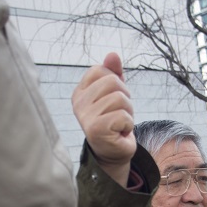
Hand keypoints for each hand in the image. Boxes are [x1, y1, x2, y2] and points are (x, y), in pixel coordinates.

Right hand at [72, 52, 135, 184]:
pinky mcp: (96, 130)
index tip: (113, 100)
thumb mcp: (114, 93)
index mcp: (80, 92)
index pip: (101, 70)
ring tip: (118, 124)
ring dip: (127, 113)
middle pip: (113, 82)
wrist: (113, 151)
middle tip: (118, 114)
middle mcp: (78, 104)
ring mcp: (85, 117)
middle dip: (124, 98)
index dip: (116, 82)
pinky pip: (123, 116)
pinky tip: (118, 133)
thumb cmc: (114, 120)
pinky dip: (127, 125)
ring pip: (120, 99)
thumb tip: (112, 54)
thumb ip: (113, 73)